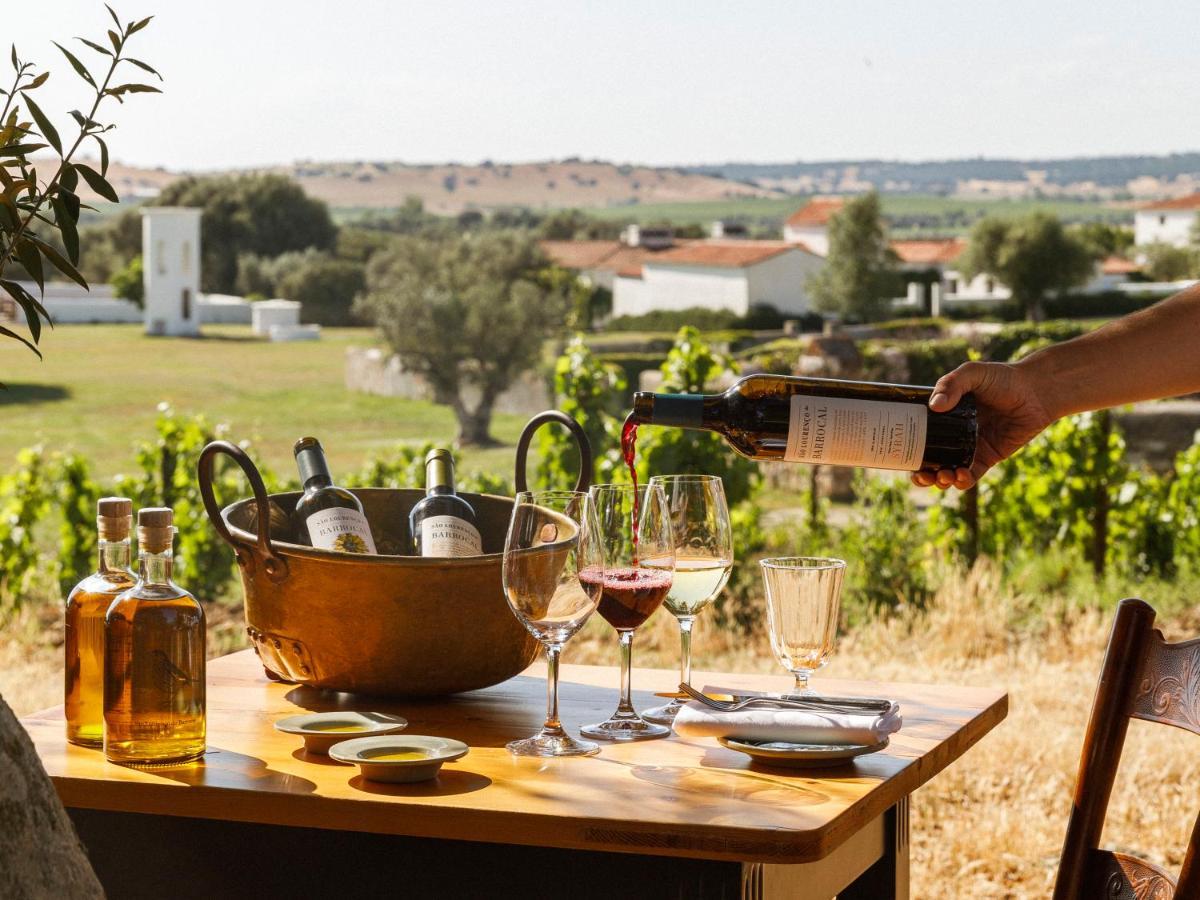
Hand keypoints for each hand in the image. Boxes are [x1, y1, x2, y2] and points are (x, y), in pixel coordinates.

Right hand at [912, 361, 1055, 489]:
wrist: (1036, 391)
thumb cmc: (1003, 377)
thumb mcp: (973, 373)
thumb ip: (952, 384)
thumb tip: (935, 406)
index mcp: (942, 415)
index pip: (917, 434)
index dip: (906, 448)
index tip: (899, 455)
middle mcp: (952, 433)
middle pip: (929, 459)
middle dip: (922, 474)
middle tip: (922, 476)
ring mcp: (970, 446)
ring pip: (948, 471)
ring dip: (941, 480)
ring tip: (944, 476)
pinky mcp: (988, 456)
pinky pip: (972, 474)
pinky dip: (963, 481)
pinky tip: (961, 476)